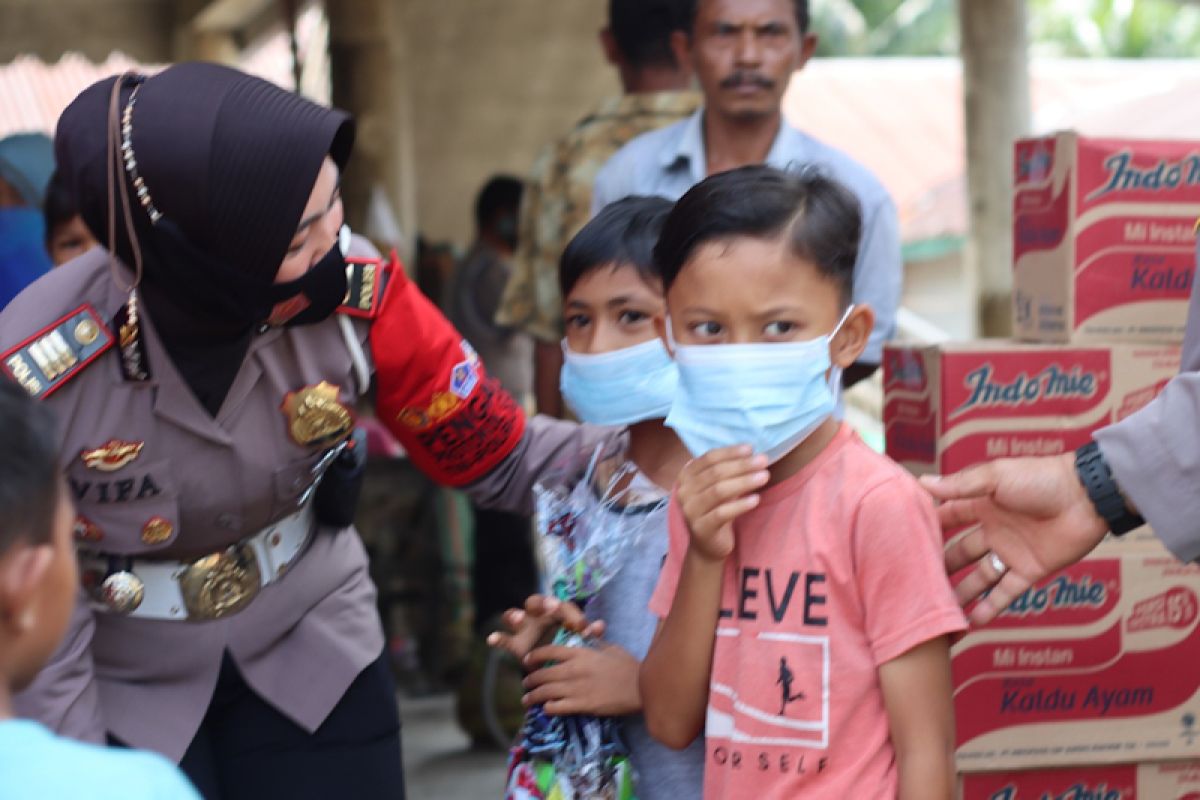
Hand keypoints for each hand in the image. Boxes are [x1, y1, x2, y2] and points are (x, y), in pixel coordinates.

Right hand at [486, 594, 603, 660]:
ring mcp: (524, 629)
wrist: (556, 668)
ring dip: (516, 615)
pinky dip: (498, 638)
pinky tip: (493, 639)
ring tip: (519, 618)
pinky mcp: (515, 644)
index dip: (572, 614)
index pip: (563, 606)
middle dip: (541, 603)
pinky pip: (504, 639)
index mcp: (557, 612)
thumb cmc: (570, 648)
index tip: (581, 626)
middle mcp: (538, 616)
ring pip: (514, 615)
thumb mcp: (582, 642)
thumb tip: (600, 626)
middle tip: (551, 608)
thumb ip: (589, 633)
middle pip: (534, 602)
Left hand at [522, 641, 640, 716]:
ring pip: (546, 692)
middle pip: (543, 674)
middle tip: (526, 683)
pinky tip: (546, 708)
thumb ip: (595, 641)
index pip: (550, 651)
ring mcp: (577, 688)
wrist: (640, 687)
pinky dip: (548, 708)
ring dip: (533, 696)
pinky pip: (557, 707)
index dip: (535, 656)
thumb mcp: (610, 648)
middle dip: (530, 679)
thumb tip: (589, 630)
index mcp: (580, 653)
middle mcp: (574, 669)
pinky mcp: (582, 705)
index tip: (527, 660)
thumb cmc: (628, 665)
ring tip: (527, 699)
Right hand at [677, 445, 769, 562]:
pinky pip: (722, 513)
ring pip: (719, 491)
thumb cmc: (715, 509)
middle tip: (763, 461)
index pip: (708, 458)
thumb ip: (727, 471)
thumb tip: (752, 453)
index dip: (730, 452)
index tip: (751, 449)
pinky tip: (756, 499)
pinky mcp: (701, 528)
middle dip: (741, 465)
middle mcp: (684, 492)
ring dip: (744, 482)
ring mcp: (690, 511)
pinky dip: (740, 505)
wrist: (707, 545)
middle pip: (715, 473)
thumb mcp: (717, 487)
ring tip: (764, 476)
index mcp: (686, 476)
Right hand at [921, 453, 1108, 624]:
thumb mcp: (995, 477)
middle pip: (958, 553)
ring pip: (979, 577)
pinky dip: (990, 607)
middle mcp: (992, 530)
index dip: (926, 531)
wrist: (1086, 496)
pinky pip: (1007, 592)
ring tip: (937, 610)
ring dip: (961, 593)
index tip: (900, 544)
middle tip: (913, 585)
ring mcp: (1010, 552)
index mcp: (980, 504)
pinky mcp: (1031, 570)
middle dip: (939, 568)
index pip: (946, 520)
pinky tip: (972, 622)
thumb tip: (922, 483)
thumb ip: (960, 485)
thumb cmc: (1040, 478)